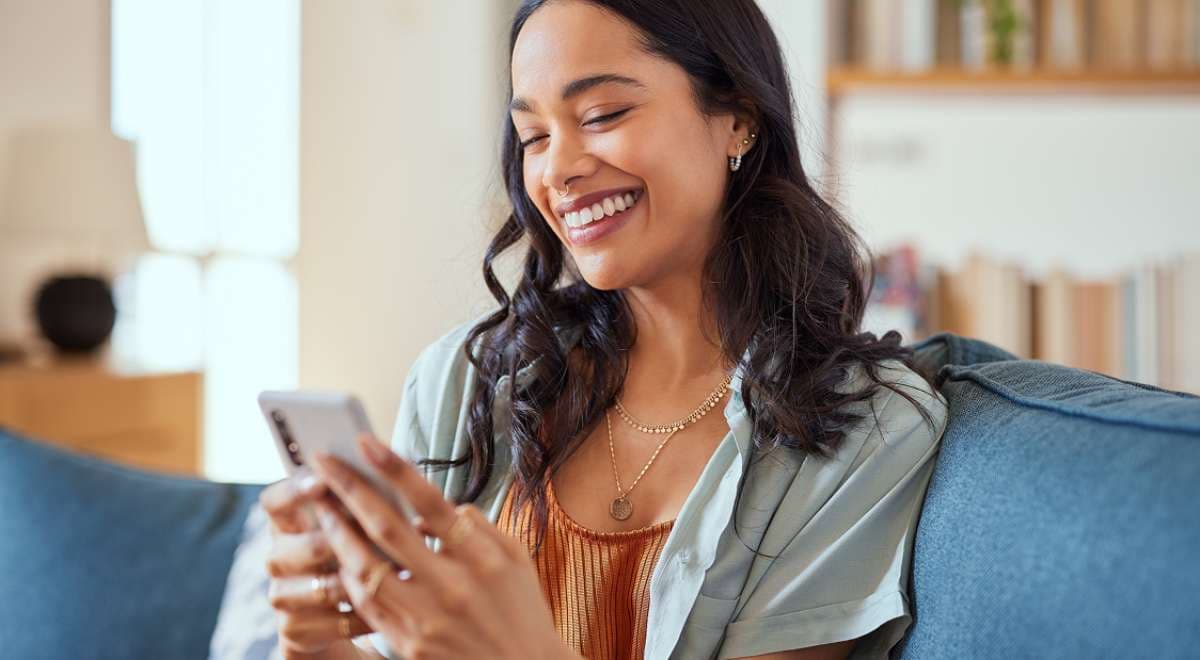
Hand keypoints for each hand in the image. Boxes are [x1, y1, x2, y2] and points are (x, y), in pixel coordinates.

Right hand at [259, 471, 374, 657]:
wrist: (331, 612)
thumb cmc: (350, 550)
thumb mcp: (350, 524)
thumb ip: (359, 501)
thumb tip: (392, 475)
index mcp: (287, 523)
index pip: (273, 501)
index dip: (293, 490)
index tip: (322, 481)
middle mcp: (278, 557)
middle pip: (291, 548)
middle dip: (329, 543)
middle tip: (365, 537)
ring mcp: (283, 595)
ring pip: (319, 588)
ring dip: (357, 582)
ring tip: (393, 574)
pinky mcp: (295, 628)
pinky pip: (335, 621)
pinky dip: (366, 614)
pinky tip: (392, 607)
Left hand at [307, 433, 577, 659]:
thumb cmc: (522, 610)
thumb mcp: (516, 559)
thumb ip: (479, 526)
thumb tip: (437, 507)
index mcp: (481, 557)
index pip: (429, 501)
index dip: (394, 468)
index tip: (365, 441)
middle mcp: (451, 585)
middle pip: (387, 528)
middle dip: (349, 490)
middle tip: (322, 463)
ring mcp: (426, 617)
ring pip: (365, 567)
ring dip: (337, 532)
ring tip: (320, 507)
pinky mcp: (408, 644)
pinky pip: (366, 604)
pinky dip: (349, 575)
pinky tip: (338, 554)